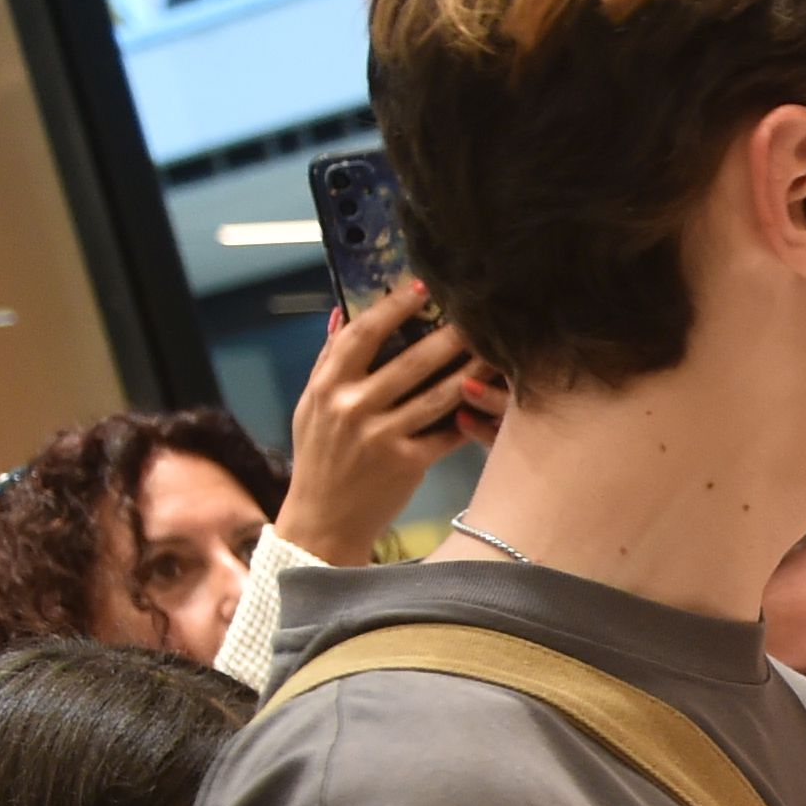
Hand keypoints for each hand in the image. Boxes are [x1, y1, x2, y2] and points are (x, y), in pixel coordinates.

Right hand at [276, 281, 487, 563]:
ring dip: (471, 369)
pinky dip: (473, 413)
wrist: (323, 520)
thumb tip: (342, 313)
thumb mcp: (311, 407)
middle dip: (450, 334)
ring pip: (439, 394)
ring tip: (495, 348)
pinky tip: (493, 395)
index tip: (422, 285)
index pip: (363, 335)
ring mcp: (382, 436)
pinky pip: (449, 431)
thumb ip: (329, 360)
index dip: (395, 307)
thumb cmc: (320, 458)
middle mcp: (353, 408)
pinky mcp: (408, 463)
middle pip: (412, 360)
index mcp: (327, 387)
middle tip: (476, 312)